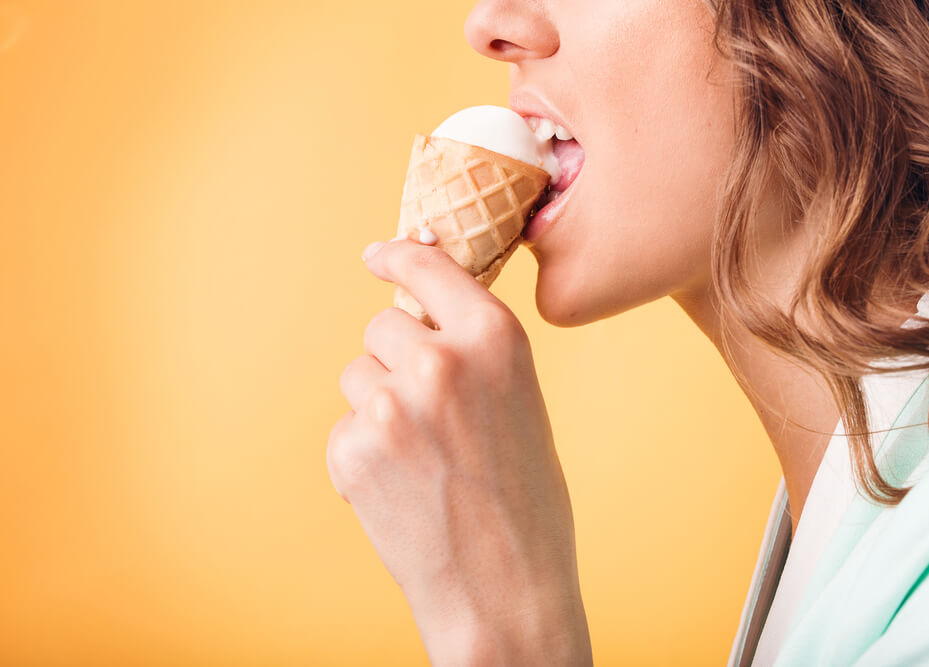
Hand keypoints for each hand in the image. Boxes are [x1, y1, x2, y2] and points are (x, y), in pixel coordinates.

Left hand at [328, 239, 591, 664]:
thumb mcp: (520, 402)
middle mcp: (439, 361)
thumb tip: (416, 320)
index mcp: (494, 339)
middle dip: (396, 361)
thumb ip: (473, 353)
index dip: (398, 258)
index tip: (378, 255)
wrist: (506, 588)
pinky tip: (401, 490)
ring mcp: (390, 406)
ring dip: (377, 407)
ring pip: (357, 376)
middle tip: (431, 416)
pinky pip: (342, 428)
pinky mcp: (352, 450)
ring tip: (421, 460)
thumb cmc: (525, 500)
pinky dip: (361, 454)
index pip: (428, 269)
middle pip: (381, 327)